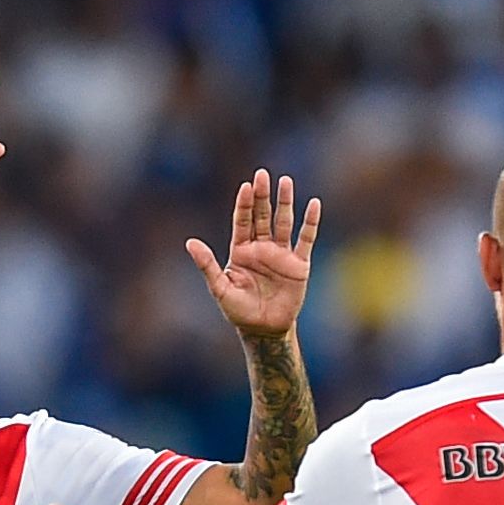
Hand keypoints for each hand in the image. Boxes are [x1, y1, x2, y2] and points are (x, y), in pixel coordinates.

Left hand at [190, 169, 320, 337]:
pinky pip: (306, 239)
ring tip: (285, 181)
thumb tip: (190, 242)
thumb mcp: (220, 289)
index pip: (242, 221)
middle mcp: (261, 247)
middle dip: (262, 196)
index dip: (244, 204)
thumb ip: (208, 265)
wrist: (264, 330)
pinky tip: (313, 204)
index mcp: (241, 250)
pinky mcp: (299, 264)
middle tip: (262, 175)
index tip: (245, 187)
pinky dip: (310, 222)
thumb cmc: (239, 310)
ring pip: (283, 222)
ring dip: (284, 202)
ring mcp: (281, 254)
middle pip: (262, 216)